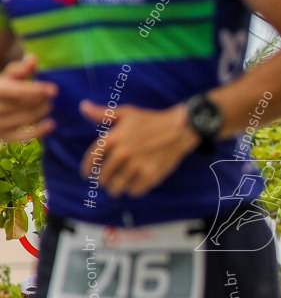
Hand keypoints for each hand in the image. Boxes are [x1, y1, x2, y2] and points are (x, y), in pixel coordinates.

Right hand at [0, 55, 56, 141]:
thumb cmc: (1, 89)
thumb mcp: (6, 77)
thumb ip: (19, 69)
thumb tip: (34, 58)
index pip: (16, 91)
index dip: (36, 90)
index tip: (54, 89)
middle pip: (24, 104)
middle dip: (40, 99)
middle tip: (49, 97)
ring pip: (27, 117)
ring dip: (42, 111)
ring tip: (48, 106)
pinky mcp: (4, 136)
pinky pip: (24, 136)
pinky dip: (39, 131)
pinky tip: (52, 124)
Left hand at [79, 101, 198, 197]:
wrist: (180, 128)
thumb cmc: (152, 120)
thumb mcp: (127, 113)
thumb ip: (103, 113)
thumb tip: (83, 107)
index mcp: (114, 138)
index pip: (92, 158)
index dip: (87, 169)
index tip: (87, 175)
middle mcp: (123, 153)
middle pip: (104, 175)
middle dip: (102, 181)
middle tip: (105, 182)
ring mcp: (137, 165)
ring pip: (117, 186)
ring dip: (115, 189)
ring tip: (116, 189)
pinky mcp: (151, 175)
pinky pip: (134, 190)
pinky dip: (132, 190)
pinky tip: (133, 186)